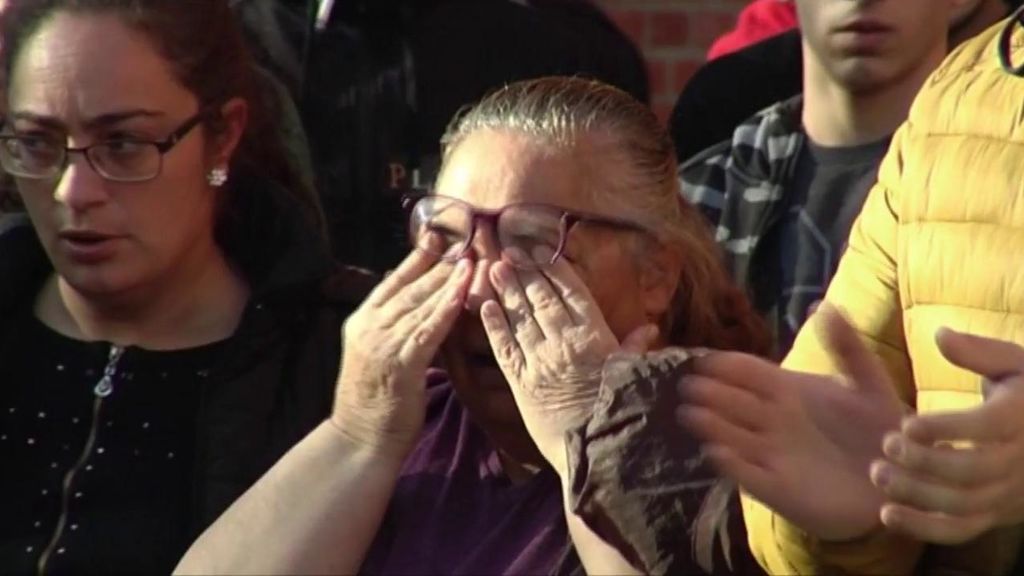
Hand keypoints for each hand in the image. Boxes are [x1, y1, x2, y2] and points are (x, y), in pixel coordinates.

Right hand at [332, 241, 472, 458]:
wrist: (361, 440)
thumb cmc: (376, 402)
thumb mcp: (378, 354)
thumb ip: (392, 327)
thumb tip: (410, 301)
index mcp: (362, 321)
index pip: (393, 280)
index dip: (418, 257)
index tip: (440, 236)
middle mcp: (370, 326)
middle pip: (410, 286)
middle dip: (440, 263)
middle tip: (466, 240)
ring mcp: (383, 343)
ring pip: (421, 304)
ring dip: (449, 281)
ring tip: (472, 259)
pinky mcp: (400, 363)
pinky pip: (428, 330)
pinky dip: (446, 309)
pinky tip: (462, 293)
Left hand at [480, 254, 656, 476]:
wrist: (598, 452)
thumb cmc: (620, 414)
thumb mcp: (633, 376)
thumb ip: (634, 349)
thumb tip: (649, 327)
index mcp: (594, 337)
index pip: (572, 293)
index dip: (555, 269)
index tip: (541, 251)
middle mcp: (564, 343)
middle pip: (542, 298)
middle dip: (525, 272)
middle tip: (510, 251)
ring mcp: (540, 361)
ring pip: (520, 316)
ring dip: (506, 289)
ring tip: (494, 267)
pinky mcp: (520, 383)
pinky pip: (503, 347)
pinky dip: (493, 324)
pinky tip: (483, 305)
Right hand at [679, 306, 904, 540]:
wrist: (901, 482)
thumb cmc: (879, 429)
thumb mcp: (869, 383)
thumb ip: (846, 346)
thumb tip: (820, 303)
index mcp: (787, 390)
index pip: (747, 371)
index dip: (725, 364)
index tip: (703, 359)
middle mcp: (772, 420)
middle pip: (732, 402)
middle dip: (709, 393)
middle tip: (688, 385)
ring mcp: (771, 455)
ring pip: (732, 436)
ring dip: (711, 426)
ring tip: (692, 415)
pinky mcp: (777, 489)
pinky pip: (749, 476)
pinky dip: (732, 465)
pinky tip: (717, 453)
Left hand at [872, 329, 1023, 543]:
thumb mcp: (1015, 364)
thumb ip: (978, 351)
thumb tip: (940, 334)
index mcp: (1019, 418)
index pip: (986, 427)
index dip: (946, 427)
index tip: (907, 422)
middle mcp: (1018, 460)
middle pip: (972, 471)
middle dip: (926, 461)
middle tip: (885, 445)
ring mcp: (1009, 492)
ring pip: (964, 504)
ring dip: (918, 494)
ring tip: (878, 475)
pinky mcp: (996, 514)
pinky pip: (962, 530)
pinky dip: (924, 528)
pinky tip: (887, 515)